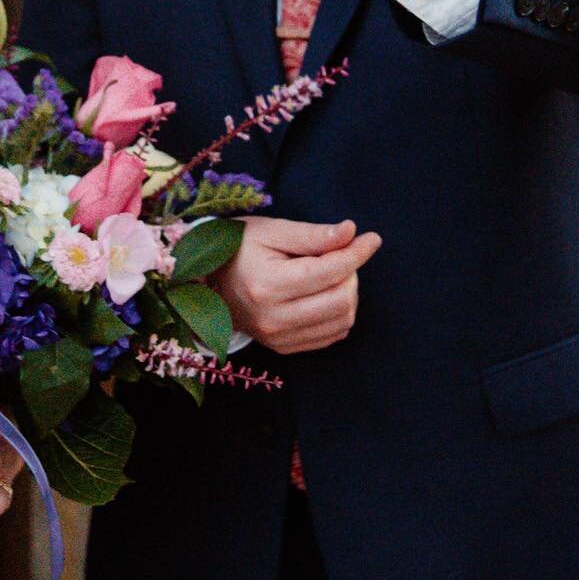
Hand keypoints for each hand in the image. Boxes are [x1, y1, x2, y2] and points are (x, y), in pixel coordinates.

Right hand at [214, 215, 381, 354]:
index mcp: (267, 284)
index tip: (371, 238)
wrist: (207, 282)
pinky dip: (339, 313)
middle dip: (352, 273)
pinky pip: (332, 335)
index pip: (328, 271)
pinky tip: (326, 294)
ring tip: (331, 274)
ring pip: (342, 320)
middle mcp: (273, 317)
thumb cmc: (239, 248)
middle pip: (341, 299)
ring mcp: (278, 338)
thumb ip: (311, 234)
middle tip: (340, 255)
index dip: (356, 253)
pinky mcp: (283, 348)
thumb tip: (350, 233)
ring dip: (348, 294)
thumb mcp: (271, 231)